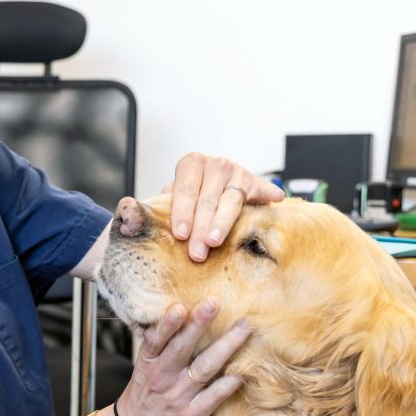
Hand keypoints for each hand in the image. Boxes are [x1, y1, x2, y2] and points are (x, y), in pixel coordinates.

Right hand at [113, 298, 250, 415]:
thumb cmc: (145, 391)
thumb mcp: (143, 365)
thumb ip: (157, 342)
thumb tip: (174, 311)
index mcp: (149, 362)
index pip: (156, 340)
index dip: (167, 324)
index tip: (179, 307)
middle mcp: (162, 377)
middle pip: (181, 348)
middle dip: (198, 324)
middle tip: (214, 303)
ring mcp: (178, 396)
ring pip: (204, 367)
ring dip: (226, 346)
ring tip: (243, 328)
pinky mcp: (192, 415)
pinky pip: (214, 396)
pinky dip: (229, 382)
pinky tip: (243, 370)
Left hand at [163, 153, 283, 260]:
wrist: (213, 181)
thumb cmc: (190, 194)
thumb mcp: (173, 195)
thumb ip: (163, 205)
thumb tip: (140, 219)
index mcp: (191, 163)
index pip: (185, 189)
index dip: (182, 212)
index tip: (180, 234)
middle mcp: (215, 164)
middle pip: (207, 200)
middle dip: (200, 229)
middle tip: (196, 252)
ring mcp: (237, 171)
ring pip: (230, 201)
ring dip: (222, 223)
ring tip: (214, 241)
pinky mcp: (255, 181)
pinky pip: (262, 189)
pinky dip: (269, 193)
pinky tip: (276, 199)